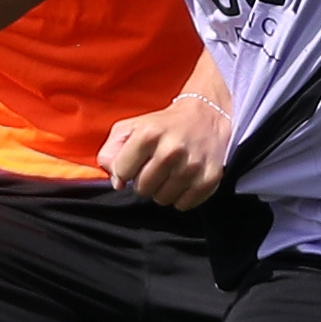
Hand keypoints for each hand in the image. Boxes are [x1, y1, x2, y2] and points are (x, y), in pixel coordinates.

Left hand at [98, 91, 230, 209]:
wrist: (206, 116)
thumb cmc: (163, 125)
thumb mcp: (130, 128)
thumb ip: (111, 152)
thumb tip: (117, 183)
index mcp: (149, 134)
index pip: (122, 173)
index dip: (125, 170)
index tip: (136, 162)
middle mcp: (172, 150)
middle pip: (142, 189)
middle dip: (144, 181)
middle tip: (155, 166)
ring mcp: (192, 166)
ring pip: (162, 199)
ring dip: (163, 190)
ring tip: (170, 172)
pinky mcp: (209, 179)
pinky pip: (183, 205)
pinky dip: (181, 196)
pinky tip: (184, 179)